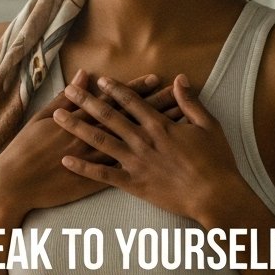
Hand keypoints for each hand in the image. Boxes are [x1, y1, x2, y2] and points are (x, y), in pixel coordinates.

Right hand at [0, 71, 167, 214]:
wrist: (13, 183)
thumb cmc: (24, 149)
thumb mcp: (42, 118)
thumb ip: (66, 97)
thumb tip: (84, 75)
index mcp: (78, 121)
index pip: (113, 101)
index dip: (135, 90)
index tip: (156, 78)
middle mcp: (90, 139)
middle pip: (128, 120)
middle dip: (154, 107)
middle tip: (177, 96)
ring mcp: (93, 161)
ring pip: (132, 144)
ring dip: (153, 135)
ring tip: (176, 125)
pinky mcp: (92, 181)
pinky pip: (123, 171)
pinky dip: (143, 163)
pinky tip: (161, 160)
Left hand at [52, 73, 242, 221]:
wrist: (215, 195)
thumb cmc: (216, 161)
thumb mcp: (209, 125)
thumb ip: (190, 102)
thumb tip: (179, 79)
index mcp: (160, 126)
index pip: (131, 102)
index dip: (113, 89)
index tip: (97, 80)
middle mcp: (143, 141)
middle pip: (108, 117)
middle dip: (86, 102)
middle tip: (68, 89)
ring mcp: (136, 162)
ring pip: (100, 141)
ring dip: (77, 127)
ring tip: (58, 117)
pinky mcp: (133, 183)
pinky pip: (103, 175)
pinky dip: (84, 167)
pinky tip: (66, 160)